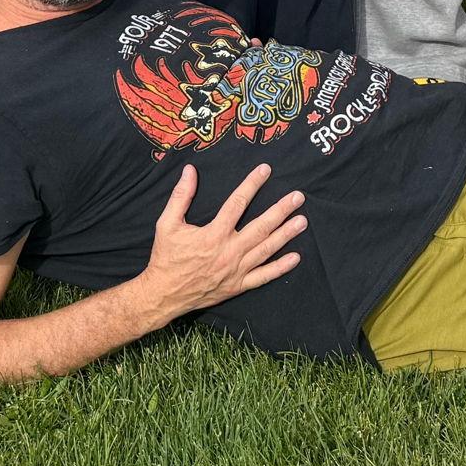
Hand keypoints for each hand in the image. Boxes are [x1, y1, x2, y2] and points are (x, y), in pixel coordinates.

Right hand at [142, 163, 305, 318]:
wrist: (163, 295)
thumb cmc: (166, 258)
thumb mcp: (167, 224)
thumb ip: (180, 196)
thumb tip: (190, 170)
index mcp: (213, 234)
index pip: (238, 203)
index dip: (252, 184)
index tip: (266, 170)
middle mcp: (229, 251)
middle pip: (261, 227)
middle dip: (281, 210)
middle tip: (298, 197)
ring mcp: (235, 271)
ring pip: (266, 250)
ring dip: (285, 235)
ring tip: (302, 221)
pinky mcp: (237, 286)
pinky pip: (263, 277)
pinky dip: (280, 268)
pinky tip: (295, 258)